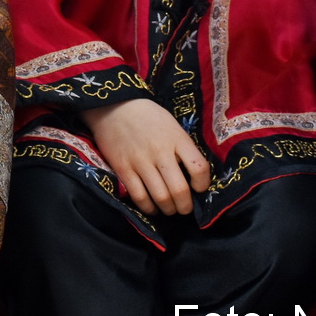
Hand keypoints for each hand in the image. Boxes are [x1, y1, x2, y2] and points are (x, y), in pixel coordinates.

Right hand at [81, 100, 210, 215]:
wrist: (113, 106)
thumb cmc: (147, 116)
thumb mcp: (172, 126)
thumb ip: (182, 148)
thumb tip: (192, 176)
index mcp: (177, 138)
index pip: (199, 168)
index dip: (203, 185)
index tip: (199, 189)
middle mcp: (160, 151)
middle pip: (179, 189)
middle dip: (185, 206)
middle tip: (184, 208)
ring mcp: (140, 161)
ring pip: (160, 197)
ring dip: (168, 209)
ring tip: (169, 209)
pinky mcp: (123, 169)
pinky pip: (139, 196)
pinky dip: (148, 208)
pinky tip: (152, 208)